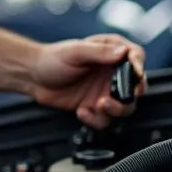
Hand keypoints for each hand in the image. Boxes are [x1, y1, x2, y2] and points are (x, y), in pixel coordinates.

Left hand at [31, 33, 145, 129]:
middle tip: (115, 97)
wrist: (32, 77)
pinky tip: (82, 111)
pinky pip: (105, 119)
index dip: (139, 66)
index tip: (135, 74)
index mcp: (110, 52)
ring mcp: (104, 91)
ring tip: (99, 104)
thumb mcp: (75, 51)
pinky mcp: (95, 107)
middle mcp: (111, 72)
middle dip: (130, 95)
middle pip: (136, 87)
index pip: (136, 56)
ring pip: (124, 107)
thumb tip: (123, 52)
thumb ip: (100, 52)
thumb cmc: (52, 59)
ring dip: (115, 110)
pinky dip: (96, 119)